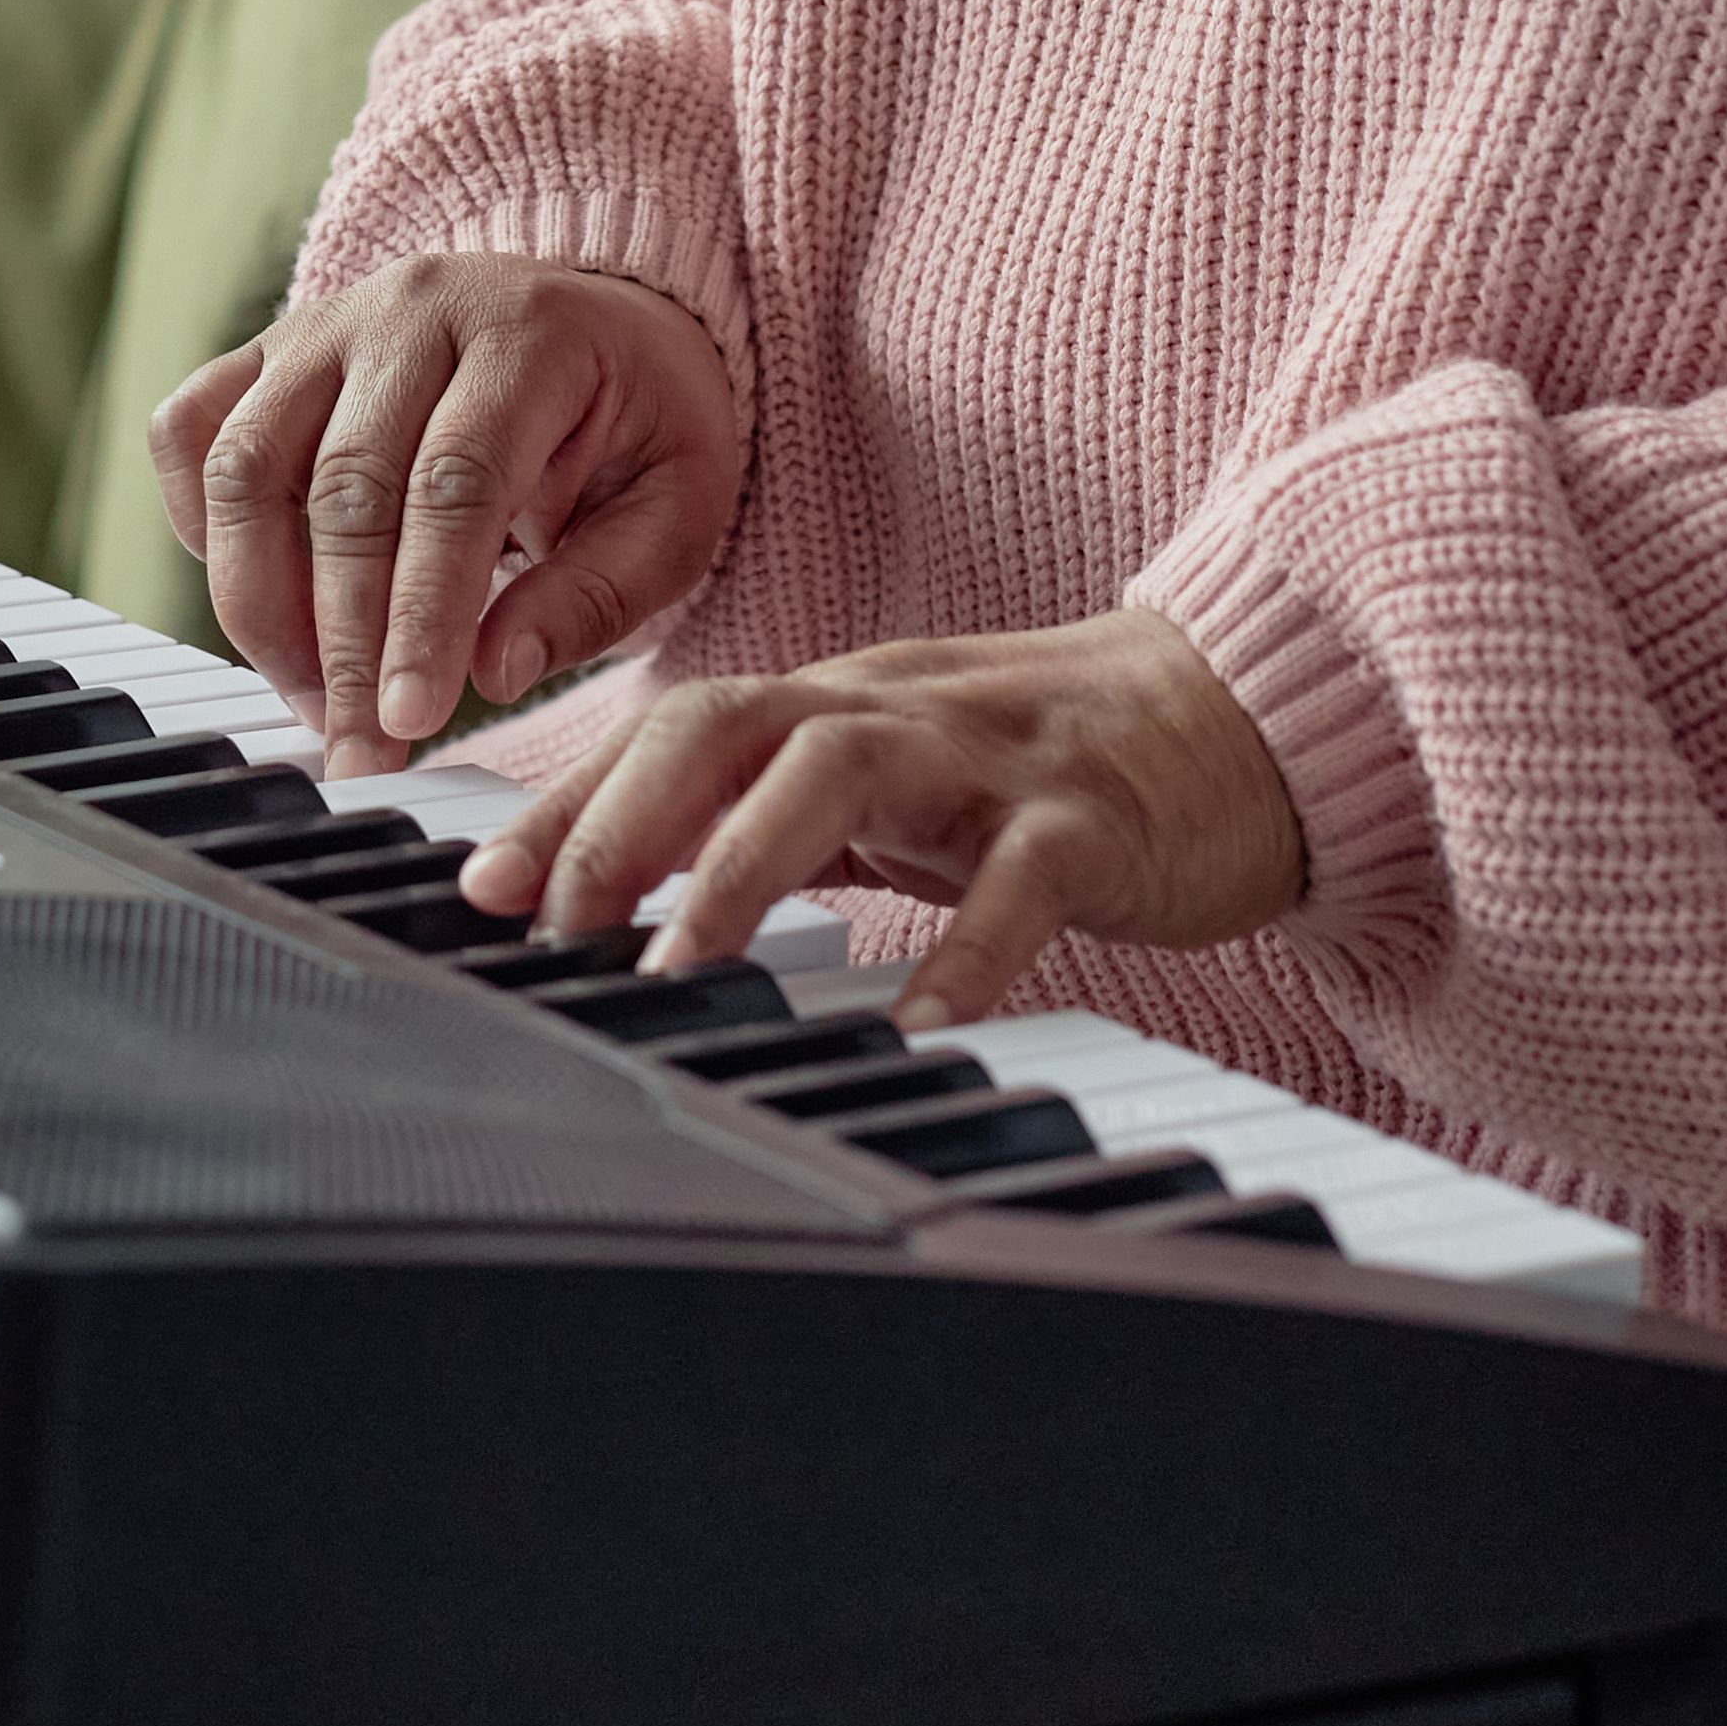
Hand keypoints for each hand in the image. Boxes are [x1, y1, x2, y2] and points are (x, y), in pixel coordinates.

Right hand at [150, 252, 740, 777]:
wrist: (602, 314)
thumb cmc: (641, 420)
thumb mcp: (678, 506)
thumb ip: (600, 591)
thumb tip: (496, 671)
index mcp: (528, 336)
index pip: (455, 484)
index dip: (423, 612)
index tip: (411, 720)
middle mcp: (413, 311)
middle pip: (344, 487)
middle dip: (342, 640)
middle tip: (359, 749)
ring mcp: (327, 322)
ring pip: (244, 463)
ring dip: (259, 602)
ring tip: (311, 697)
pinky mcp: (272, 348)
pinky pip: (190, 430)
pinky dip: (197, 525)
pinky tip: (259, 601)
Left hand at [464, 606, 1304, 1028]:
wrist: (1240, 714)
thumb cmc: (1039, 762)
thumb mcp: (888, 782)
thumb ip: (769, 820)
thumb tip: (613, 889)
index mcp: (835, 704)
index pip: (673, 728)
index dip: (574, 800)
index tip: (486, 890)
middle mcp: (892, 711)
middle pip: (729, 722)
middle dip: (626, 818)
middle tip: (559, 926)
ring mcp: (991, 758)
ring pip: (843, 770)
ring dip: (744, 866)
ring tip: (684, 969)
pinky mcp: (1094, 818)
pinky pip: (1024, 876)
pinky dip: (968, 948)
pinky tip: (920, 1021)